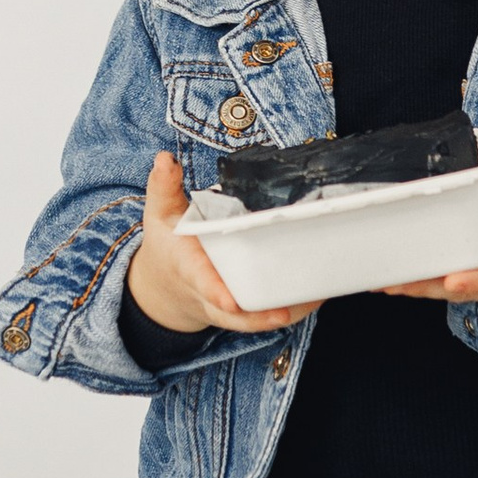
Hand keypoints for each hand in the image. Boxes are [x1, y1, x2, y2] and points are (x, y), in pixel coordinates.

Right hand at [125, 152, 321, 339]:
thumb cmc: (168, 247)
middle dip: (257, 315)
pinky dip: (293, 310)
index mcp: (188, 269)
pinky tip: (318, 295)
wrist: (166, 288)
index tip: (230, 300)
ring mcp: (227, 308)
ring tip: (315, 297)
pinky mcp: (243, 311)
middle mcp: (208, 295)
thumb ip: (164, 186)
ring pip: (256, 319)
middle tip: (284, 312)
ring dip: (285, 313)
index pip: (200, 282)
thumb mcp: (159, 214)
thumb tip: (164, 158)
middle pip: (233, 313)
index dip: (215, 292)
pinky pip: (269, 316)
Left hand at [380, 138, 477, 310]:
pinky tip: (384, 275)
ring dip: (413, 286)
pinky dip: (414, 280)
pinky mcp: (469, 277)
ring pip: (443, 289)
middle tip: (393, 281)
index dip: (477, 281)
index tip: (454, 280)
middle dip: (427, 286)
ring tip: (379, 279)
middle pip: (461, 288)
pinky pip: (439, 282)